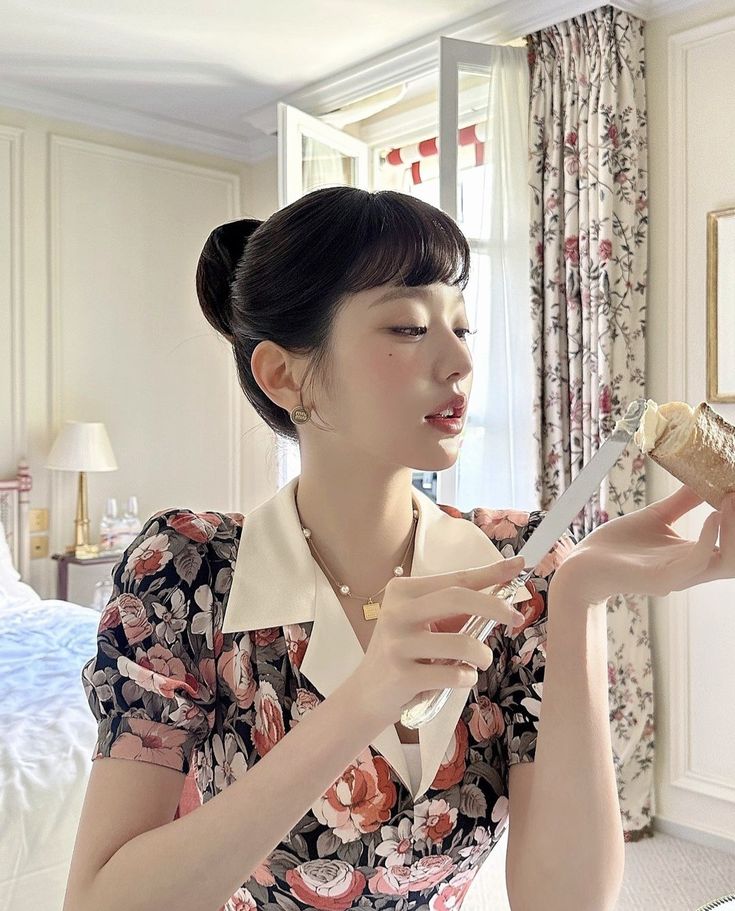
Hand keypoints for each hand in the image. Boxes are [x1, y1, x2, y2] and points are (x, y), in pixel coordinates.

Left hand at [552, 483, 733, 603]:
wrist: (584, 564)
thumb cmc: (619, 544)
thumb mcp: (657, 516)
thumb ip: (683, 501)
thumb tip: (704, 477)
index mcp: (695, 556)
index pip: (733, 545)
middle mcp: (693, 569)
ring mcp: (679, 577)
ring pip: (726, 563)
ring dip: (734, 531)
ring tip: (731, 500)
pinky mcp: (661, 580)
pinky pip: (695, 562)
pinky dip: (708, 538)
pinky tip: (712, 516)